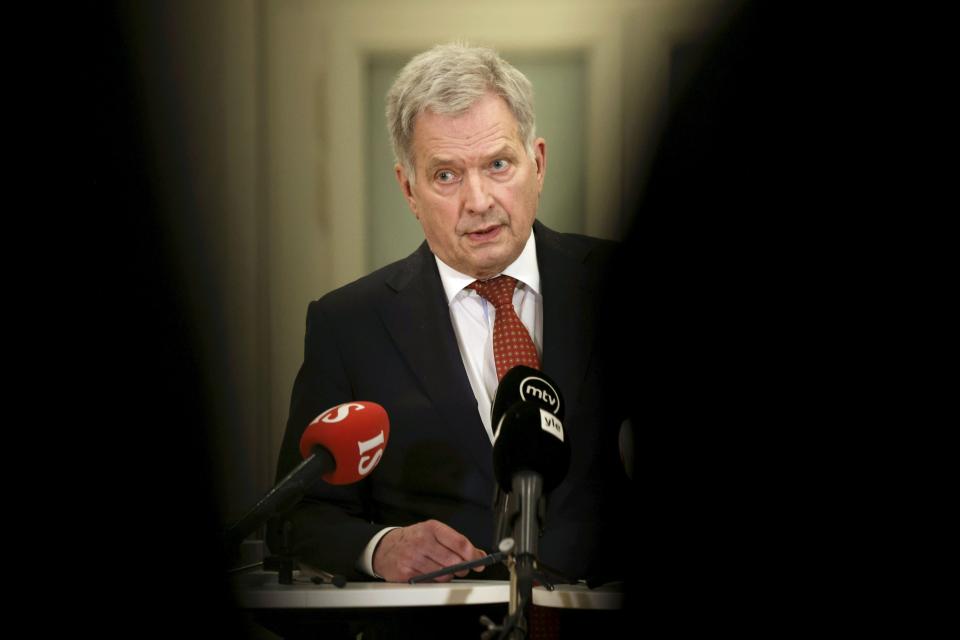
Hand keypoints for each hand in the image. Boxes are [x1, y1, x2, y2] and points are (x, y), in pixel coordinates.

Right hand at [372, 519, 486, 582]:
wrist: (385, 547)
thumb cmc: (413, 539)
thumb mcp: (433, 533)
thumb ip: (456, 542)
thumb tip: (479, 555)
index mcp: (432, 528)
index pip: (459, 543)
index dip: (473, 554)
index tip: (479, 561)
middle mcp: (422, 541)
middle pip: (453, 561)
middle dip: (462, 567)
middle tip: (461, 568)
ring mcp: (413, 558)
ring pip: (443, 575)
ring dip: (447, 576)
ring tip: (441, 568)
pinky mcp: (406, 573)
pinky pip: (430, 582)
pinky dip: (434, 581)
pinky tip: (429, 573)